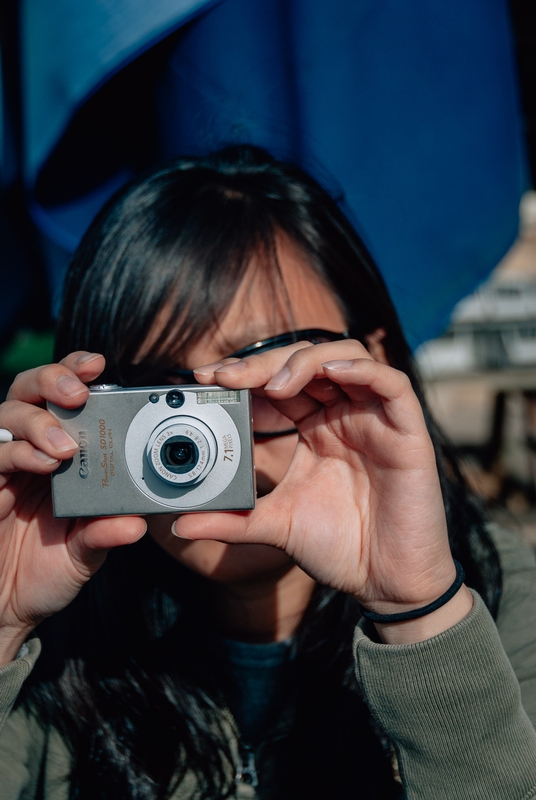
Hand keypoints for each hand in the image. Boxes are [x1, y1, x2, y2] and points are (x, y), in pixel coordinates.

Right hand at [0, 353, 145, 663]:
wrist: (5, 609)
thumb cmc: (46, 571)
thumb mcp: (86, 553)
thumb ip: (106, 533)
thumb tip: (137, 522)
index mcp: (58, 453)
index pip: (61, 397)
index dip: (74, 372)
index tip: (98, 364)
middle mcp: (27, 451)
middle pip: (28, 390)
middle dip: (52, 379)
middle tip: (78, 392)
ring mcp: (1, 467)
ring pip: (6, 416)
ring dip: (36, 422)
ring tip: (64, 447)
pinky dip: (17, 453)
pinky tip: (43, 463)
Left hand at [174, 340, 472, 641]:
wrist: (386, 585)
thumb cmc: (340, 548)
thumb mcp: (275, 525)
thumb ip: (231, 519)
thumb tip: (179, 523)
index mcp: (314, 429)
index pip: (278, 383)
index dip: (245, 374)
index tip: (206, 378)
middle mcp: (344, 416)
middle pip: (306, 361)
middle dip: (264, 363)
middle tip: (228, 376)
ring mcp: (376, 420)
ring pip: (346, 358)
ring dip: (307, 361)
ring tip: (275, 383)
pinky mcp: (407, 432)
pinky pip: (393, 384)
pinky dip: (363, 371)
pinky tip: (330, 374)